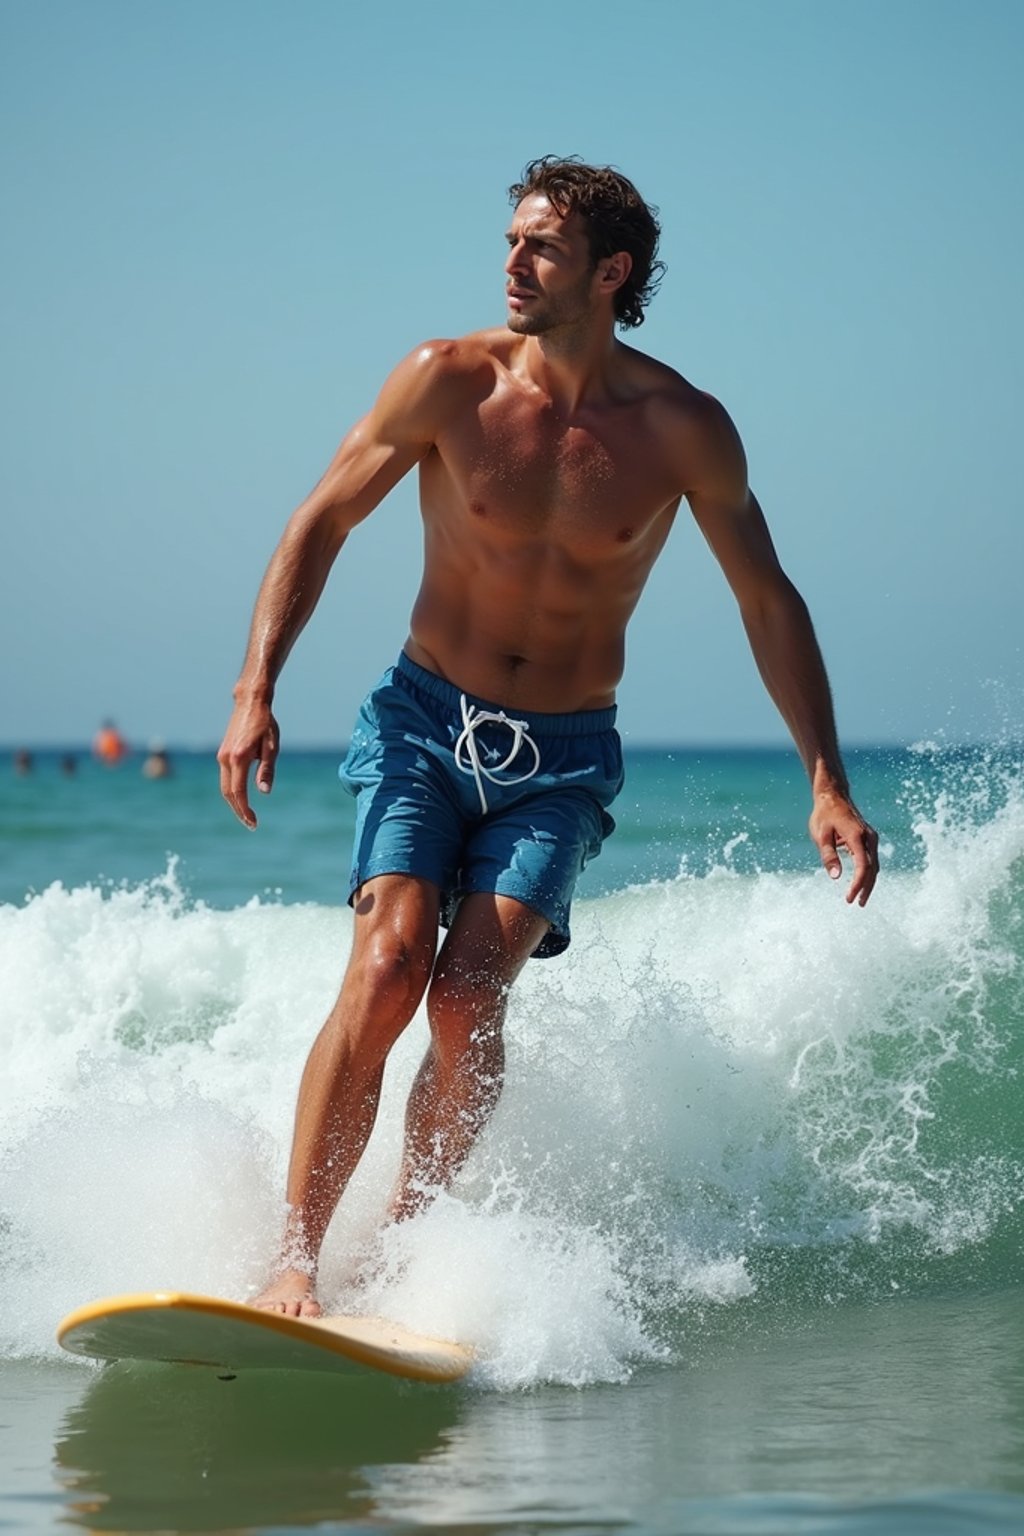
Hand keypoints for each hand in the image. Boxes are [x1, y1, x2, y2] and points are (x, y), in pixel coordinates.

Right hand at [217, 697, 279, 828]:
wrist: (249, 702)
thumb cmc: (265, 723)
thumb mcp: (272, 746)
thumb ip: (267, 769)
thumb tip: (264, 791)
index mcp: (238, 758)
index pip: (238, 792)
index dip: (245, 810)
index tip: (253, 823)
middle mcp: (225, 759)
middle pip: (228, 793)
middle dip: (238, 810)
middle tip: (251, 824)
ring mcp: (221, 756)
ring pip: (224, 786)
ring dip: (235, 802)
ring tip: (248, 814)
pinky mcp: (222, 753)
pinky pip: (225, 777)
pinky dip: (232, 790)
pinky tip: (243, 797)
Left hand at [808, 791, 878, 906]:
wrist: (833, 796)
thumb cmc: (824, 815)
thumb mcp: (820, 835)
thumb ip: (828, 855)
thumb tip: (836, 877)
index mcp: (857, 836)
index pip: (862, 866)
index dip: (857, 884)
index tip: (850, 898)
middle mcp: (868, 837)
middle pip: (872, 868)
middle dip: (865, 887)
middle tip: (857, 903)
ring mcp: (871, 838)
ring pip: (874, 865)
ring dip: (868, 882)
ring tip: (860, 898)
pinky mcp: (869, 839)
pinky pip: (872, 859)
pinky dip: (868, 873)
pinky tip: (861, 883)